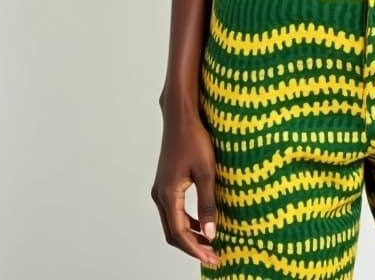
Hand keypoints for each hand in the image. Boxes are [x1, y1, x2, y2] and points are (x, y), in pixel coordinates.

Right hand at [151, 109, 220, 268]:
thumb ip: (207, 204)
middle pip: (173, 233)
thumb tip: (210, 233)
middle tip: (213, 256)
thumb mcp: (206, 172)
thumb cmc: (194, 139)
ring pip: (173, 223)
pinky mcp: (166, 183)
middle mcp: (160, 195)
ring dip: (190, 236)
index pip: (179, 233)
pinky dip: (187, 222)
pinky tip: (202, 224)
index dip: (196, 249)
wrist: (180, 116)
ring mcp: (161, 189)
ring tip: (210, 245)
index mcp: (168, 194)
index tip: (212, 258)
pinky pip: (175, 211)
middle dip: (192, 247)